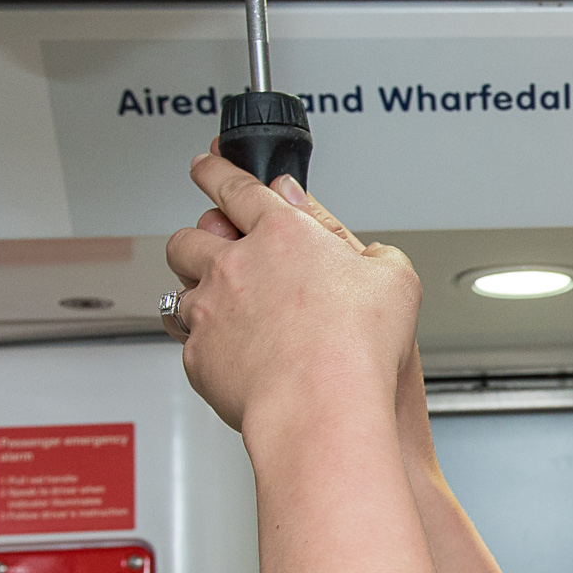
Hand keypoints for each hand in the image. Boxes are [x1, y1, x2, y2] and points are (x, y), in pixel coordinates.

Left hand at [166, 152, 419, 433]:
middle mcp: (235, 265)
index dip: (217, 169)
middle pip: (191, 235)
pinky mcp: (198, 355)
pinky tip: (233, 356)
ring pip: (178, 286)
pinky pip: (187, 341)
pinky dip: (205, 344)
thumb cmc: (357, 348)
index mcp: (282, 233)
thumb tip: (365, 252)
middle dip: (199, 237)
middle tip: (216, 248)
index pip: (235, 185)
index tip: (207, 163)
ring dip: (196, 289)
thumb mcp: (395, 280)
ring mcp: (210, 309)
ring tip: (220, 306)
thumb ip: (374, 255)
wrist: (320, 408)